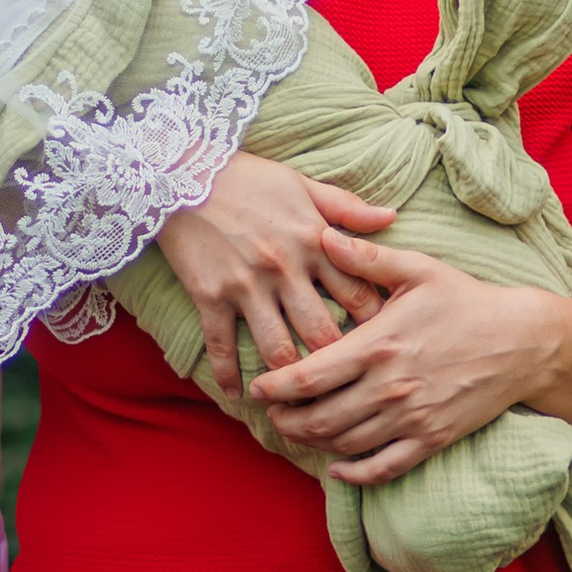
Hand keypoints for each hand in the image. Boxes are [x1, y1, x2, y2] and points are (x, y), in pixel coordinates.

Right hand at [152, 151, 396, 398]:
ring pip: (277, 347)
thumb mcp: (302, 184)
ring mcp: (246, 285)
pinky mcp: (209, 295)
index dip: (375, 325)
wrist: (180, 172)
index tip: (382, 347)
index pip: (357, 293)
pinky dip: (228, 373)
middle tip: (348, 387)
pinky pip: (221, 344)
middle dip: (338, 364)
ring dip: (290, 378)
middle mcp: (285, 268)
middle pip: (322, 332)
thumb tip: (391, 217)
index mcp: (314, 241)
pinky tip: (236, 394)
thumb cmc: (248, 178)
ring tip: (300, 399)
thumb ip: (347, 207)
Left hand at [250, 243, 566, 481]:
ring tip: (296, 432)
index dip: (275, 387)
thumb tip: (322, 235)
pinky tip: (337, 468)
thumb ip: (366, 258)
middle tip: (270, 415)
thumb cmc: (467, 301)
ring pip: (346, 443)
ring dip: (312, 443)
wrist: (523, 342)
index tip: (257, 389)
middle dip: (285, 420)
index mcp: (379, 344)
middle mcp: (390, 386)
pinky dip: (355, 473)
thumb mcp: (418, 269)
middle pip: (319, 417)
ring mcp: (412, 417)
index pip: (309, 376)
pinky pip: (385, 467)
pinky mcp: (433, 438)